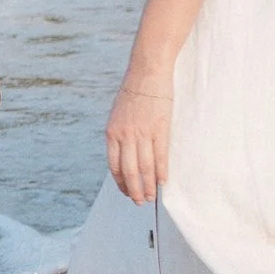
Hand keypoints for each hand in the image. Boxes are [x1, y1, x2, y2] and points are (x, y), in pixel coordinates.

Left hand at [106, 68, 171, 203]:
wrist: (147, 71)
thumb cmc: (134, 91)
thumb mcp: (118, 113)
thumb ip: (120, 133)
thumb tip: (124, 152)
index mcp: (112, 132)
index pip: (114, 165)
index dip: (120, 182)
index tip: (126, 192)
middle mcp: (124, 135)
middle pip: (128, 171)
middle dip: (134, 190)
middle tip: (139, 201)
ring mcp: (142, 133)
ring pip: (144, 168)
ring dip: (148, 186)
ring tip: (151, 196)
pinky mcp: (159, 129)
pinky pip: (160, 156)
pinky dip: (161, 172)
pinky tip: (163, 181)